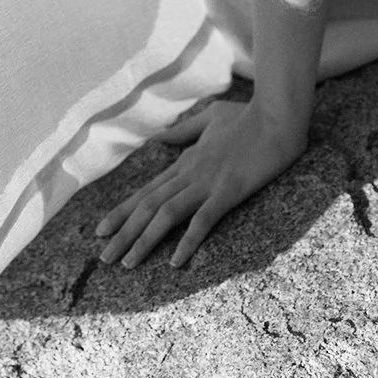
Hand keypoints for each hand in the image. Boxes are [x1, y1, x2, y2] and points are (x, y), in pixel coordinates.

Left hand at [95, 99, 307, 269]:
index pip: (147, 190)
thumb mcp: (210, 117)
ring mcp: (208, 182)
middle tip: (104, 257)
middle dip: (124, 233)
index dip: (123, 211)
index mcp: (186, 160)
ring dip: (145, 240)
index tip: (102, 230)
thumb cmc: (247, 115)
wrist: (276, 114)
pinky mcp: (229, 190)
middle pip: (149, 206)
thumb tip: (159, 138)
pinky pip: (204, 219)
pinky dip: (188, 240)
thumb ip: (184, 131)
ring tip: (128, 263)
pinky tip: (176, 262)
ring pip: (167, 214)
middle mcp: (189, 172)